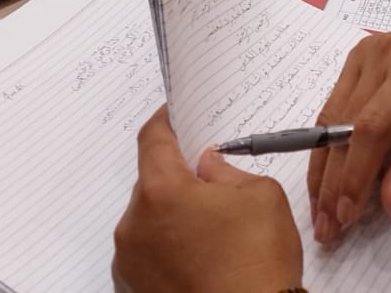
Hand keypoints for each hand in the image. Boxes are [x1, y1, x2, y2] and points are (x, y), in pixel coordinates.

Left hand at [113, 109, 302, 292]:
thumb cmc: (257, 267)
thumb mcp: (261, 196)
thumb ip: (227, 170)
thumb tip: (208, 167)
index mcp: (162, 192)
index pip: (152, 139)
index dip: (165, 121)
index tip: (174, 115)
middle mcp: (134, 226)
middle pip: (150, 183)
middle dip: (178, 179)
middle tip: (211, 185)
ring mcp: (129, 263)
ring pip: (148, 221)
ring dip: (172, 217)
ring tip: (213, 233)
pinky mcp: (131, 290)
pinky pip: (146, 255)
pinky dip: (167, 250)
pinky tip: (201, 260)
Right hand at [307, 34, 390, 243]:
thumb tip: (388, 205)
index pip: (374, 127)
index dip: (356, 173)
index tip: (346, 215)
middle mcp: (382, 55)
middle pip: (344, 126)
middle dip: (333, 183)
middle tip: (326, 228)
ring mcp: (363, 54)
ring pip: (329, 120)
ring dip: (321, 172)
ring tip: (320, 215)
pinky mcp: (351, 62)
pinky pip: (331, 111)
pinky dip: (326, 151)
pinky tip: (323, 184)